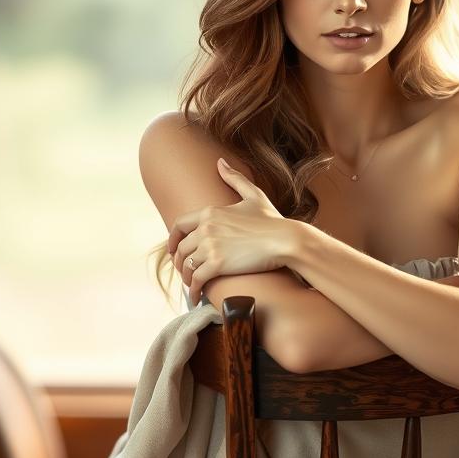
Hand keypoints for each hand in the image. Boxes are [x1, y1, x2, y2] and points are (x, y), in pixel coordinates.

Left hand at [168, 158, 293, 304]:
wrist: (286, 239)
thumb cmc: (273, 220)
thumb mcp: (253, 195)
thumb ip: (234, 178)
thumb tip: (220, 162)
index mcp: (210, 212)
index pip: (180, 225)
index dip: (173, 239)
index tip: (173, 249)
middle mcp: (206, 228)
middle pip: (181, 248)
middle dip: (180, 262)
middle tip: (184, 271)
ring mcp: (210, 246)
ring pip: (187, 265)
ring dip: (186, 277)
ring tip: (191, 285)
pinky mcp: (217, 264)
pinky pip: (197, 279)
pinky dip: (193, 289)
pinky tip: (196, 296)